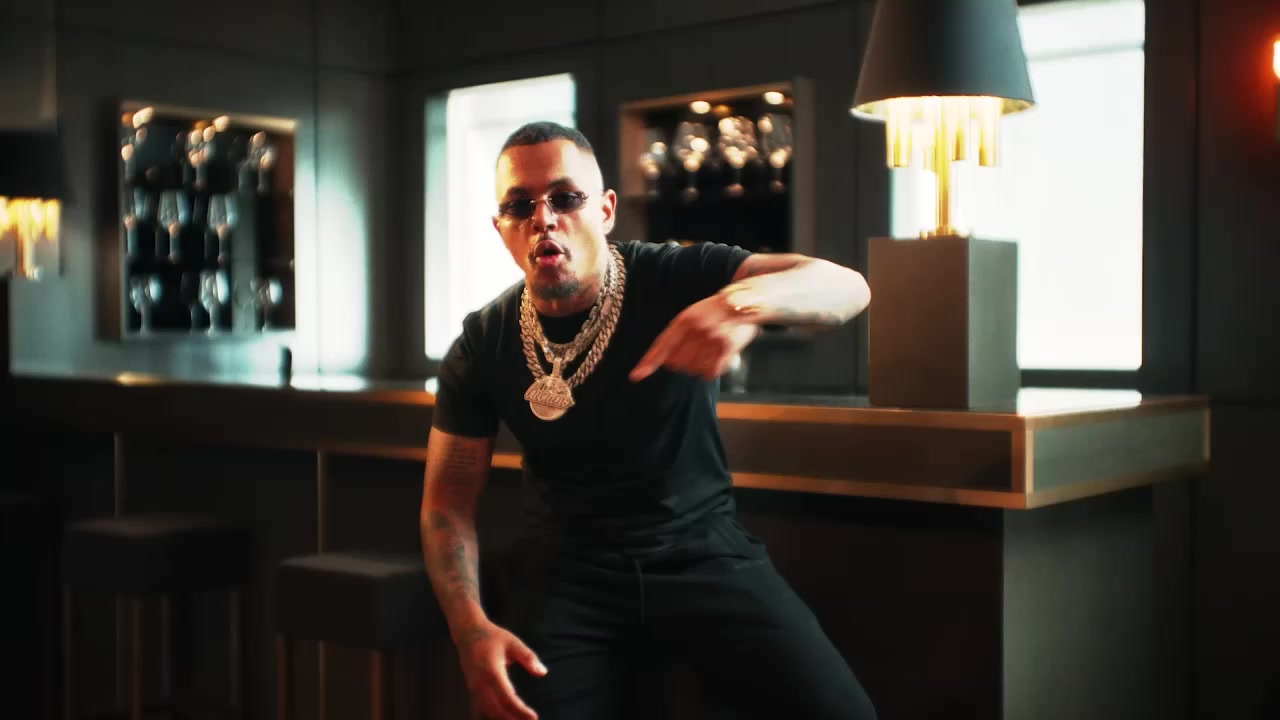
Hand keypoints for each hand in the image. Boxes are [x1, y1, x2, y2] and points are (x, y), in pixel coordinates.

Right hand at [454, 621, 546, 719]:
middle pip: (496, 711)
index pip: (507, 698)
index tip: (533, 717)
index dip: (520, 711)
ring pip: (487, 713)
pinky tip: (505, 718)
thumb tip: (543, 672)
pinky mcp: (471, 691)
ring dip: (503, 719)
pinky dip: (492, 716)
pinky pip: (480, 710)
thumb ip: (528, 657)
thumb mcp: (513, 642)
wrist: (468, 633)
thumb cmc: (492, 637)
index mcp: (492, 672)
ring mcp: (473, 689)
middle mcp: (480, 684)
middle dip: (513, 719)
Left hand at [630, 294, 759, 381]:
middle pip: (677, 363)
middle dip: (682, 364)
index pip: (661, 345)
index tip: (635, 376)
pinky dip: (711, 370)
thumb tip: (669, 362)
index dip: (648, 362)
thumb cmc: (717, 311)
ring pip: (693, 369)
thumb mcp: (693, 315)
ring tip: (708, 352)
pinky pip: (710, 372)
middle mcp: (696, 330)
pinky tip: (717, 359)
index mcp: (684, 319)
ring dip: (698, 367)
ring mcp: (711, 339)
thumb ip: (680, 335)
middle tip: (696, 352)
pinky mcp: (726, 347)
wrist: (747, 301)